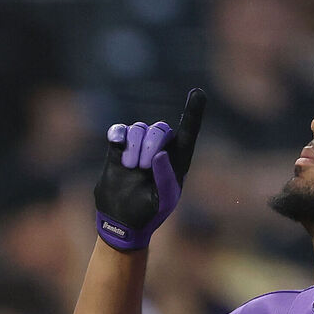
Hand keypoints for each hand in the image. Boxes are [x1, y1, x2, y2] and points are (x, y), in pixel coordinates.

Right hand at [94, 88, 206, 250]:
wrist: (121, 221)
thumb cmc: (148, 213)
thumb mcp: (162, 201)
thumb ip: (165, 178)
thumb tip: (160, 154)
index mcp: (177, 161)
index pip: (188, 132)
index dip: (193, 112)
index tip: (198, 93)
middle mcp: (159, 150)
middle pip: (160, 128)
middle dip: (151, 142)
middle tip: (143, 165)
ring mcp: (138, 148)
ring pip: (139, 128)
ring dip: (134, 146)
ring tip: (130, 167)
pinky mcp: (118, 149)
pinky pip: (119, 130)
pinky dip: (118, 134)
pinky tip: (116, 143)